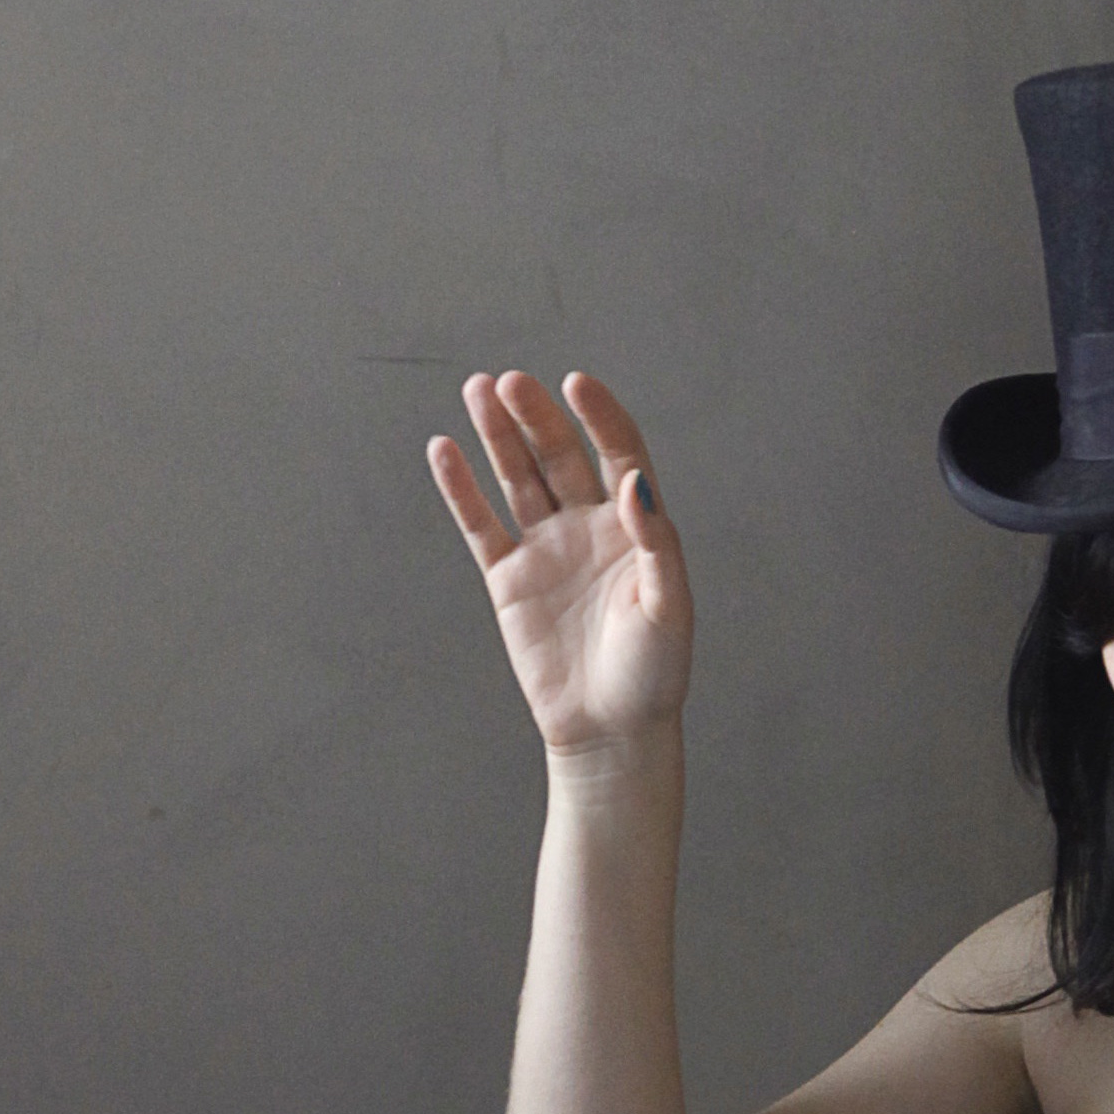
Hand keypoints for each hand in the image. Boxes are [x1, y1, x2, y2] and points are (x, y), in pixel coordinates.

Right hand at [427, 370, 693, 758]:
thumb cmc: (653, 674)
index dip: (599, 416)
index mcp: (635, 527)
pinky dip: (461, 489)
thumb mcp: (669, 608)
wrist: (610, 731)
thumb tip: (636, 483)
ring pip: (518, 477)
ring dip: (498, 434)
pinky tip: (444, 449)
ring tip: (478, 390)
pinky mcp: (509, 578)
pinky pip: (480, 524)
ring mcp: (546, 548)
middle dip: (535, 417)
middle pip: (559, 455)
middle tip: (510, 382)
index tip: (575, 383)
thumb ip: (656, 542)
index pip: (617, 453)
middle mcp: (588, 527)